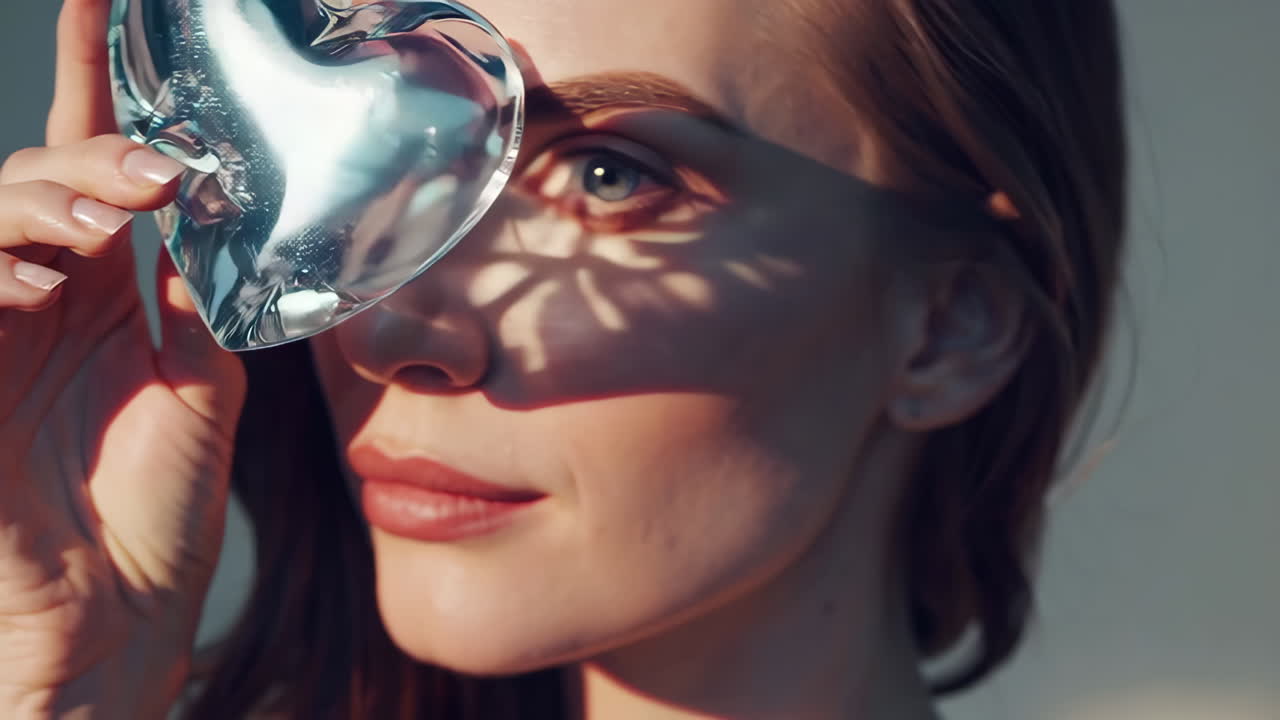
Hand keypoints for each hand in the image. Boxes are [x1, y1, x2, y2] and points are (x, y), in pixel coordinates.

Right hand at [0, 0, 245, 715]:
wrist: (115, 630)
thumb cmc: (154, 520)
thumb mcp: (203, 387)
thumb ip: (200, 298)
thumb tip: (215, 221)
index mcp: (99, 301)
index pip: (92, 173)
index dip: (97, 86)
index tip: (110, 5)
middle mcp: (34, 305)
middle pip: (34, 182)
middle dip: (88, 155)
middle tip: (155, 169)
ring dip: (44, 198)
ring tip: (112, 212)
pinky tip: (44, 273)